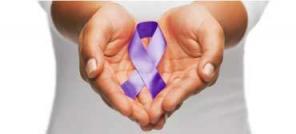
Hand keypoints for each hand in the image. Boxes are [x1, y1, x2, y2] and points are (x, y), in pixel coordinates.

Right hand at [78, 3, 149, 125]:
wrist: (113, 17)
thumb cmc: (102, 21)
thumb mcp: (96, 30)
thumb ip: (92, 49)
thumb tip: (92, 69)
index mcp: (96, 70)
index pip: (106, 88)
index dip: (117, 100)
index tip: (128, 110)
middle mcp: (110, 77)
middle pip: (122, 97)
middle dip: (134, 111)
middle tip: (147, 121)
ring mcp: (124, 76)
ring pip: (135, 96)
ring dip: (145, 109)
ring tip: (158, 120)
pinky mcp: (137, 73)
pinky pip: (146, 86)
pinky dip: (153, 97)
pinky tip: (163, 105)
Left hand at [148, 3, 224, 128]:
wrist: (184, 16)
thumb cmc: (201, 22)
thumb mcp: (210, 33)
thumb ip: (212, 53)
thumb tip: (208, 72)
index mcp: (200, 72)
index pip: (189, 86)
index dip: (178, 96)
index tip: (168, 105)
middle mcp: (184, 78)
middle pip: (172, 95)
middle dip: (161, 108)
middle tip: (150, 119)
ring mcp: (168, 75)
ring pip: (158, 93)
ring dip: (149, 107)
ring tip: (140, 119)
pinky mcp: (155, 70)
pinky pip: (146, 81)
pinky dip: (139, 92)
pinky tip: (130, 101)